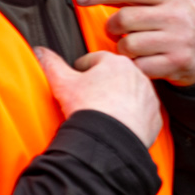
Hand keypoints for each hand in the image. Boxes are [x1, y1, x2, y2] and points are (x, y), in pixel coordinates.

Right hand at [35, 46, 162, 146]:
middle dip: (103, 85)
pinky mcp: (154, 119)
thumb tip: (40, 52)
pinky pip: (142, 115)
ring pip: (131, 95)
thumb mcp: (62, 83)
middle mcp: (138, 76)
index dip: (82, 70)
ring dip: (119, 101)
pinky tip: (118, 126)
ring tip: (103, 113)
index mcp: (116, 63)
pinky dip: (132, 119)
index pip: (96, 60)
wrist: (109, 142)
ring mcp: (149, 98)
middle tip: (89, 99)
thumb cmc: (88, 109)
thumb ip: (50, 64)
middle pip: (116, 77)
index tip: (77, 80)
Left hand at [75, 0, 194, 85]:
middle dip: (112, 26)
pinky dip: (133, 65)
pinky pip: (138, 66)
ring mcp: (178, 41)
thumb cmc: (173, 21)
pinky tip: (140, 61)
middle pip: (125, 19)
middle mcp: (177, 16)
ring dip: (122, 48)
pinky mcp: (176, 64)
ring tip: (131, 46)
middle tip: (116, 31)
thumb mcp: (158, 1)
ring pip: (128, 45)